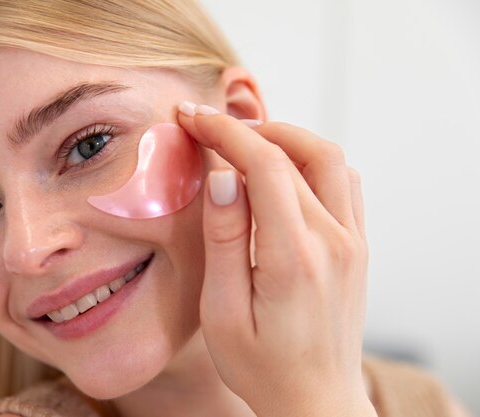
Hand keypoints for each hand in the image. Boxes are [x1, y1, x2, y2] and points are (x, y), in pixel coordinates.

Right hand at [177, 104, 376, 416]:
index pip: (264, 166)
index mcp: (293, 258)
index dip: (225, 132)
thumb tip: (224, 178)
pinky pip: (342, 181)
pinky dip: (310, 159)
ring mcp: (352, 241)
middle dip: (248, 127)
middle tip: (211, 127)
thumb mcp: (222, 313)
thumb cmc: (261, 366)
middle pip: (296, 151)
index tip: (192, 119)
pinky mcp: (357, 245)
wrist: (315, 399)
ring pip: (327, 158)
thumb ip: (223, 241)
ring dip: (284, 138)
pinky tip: (281, 172)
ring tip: (243, 146)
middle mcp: (333, 241)